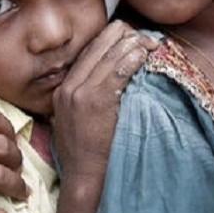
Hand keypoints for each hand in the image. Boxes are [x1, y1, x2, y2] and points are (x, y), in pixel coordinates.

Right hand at [51, 20, 157, 183]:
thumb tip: (106, 82)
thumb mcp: (73, 120)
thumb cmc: (83, 153)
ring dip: (132, 45)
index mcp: (62, 89)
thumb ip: (82, 98)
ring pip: (109, 55)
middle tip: (144, 37)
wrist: (82, 176)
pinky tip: (144, 55)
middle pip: (97, 46)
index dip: (110, 39)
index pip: (87, 52)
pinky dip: (132, 59)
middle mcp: (69, 86)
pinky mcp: (96, 101)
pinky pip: (117, 71)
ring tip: (150, 44)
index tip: (129, 37)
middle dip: (123, 36)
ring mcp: (81, 93)